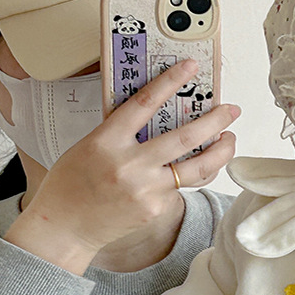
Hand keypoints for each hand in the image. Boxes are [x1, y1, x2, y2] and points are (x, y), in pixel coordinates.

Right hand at [6, 59, 239, 271]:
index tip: (190, 67)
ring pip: (196, 168)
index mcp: (107, 141)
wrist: (64, 227)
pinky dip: (193, 175)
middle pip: (185, 138)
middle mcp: (130, 165)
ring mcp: (145, 189)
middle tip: (231, 109)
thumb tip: (157, 116)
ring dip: (220, 151)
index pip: (145, 103)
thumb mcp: (89, 145)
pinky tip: (199, 167)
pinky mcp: (155, 208)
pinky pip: (182, 187)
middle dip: (215, 121)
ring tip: (230, 139)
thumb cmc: (72, 183)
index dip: (170, 82)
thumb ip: (121, 132)